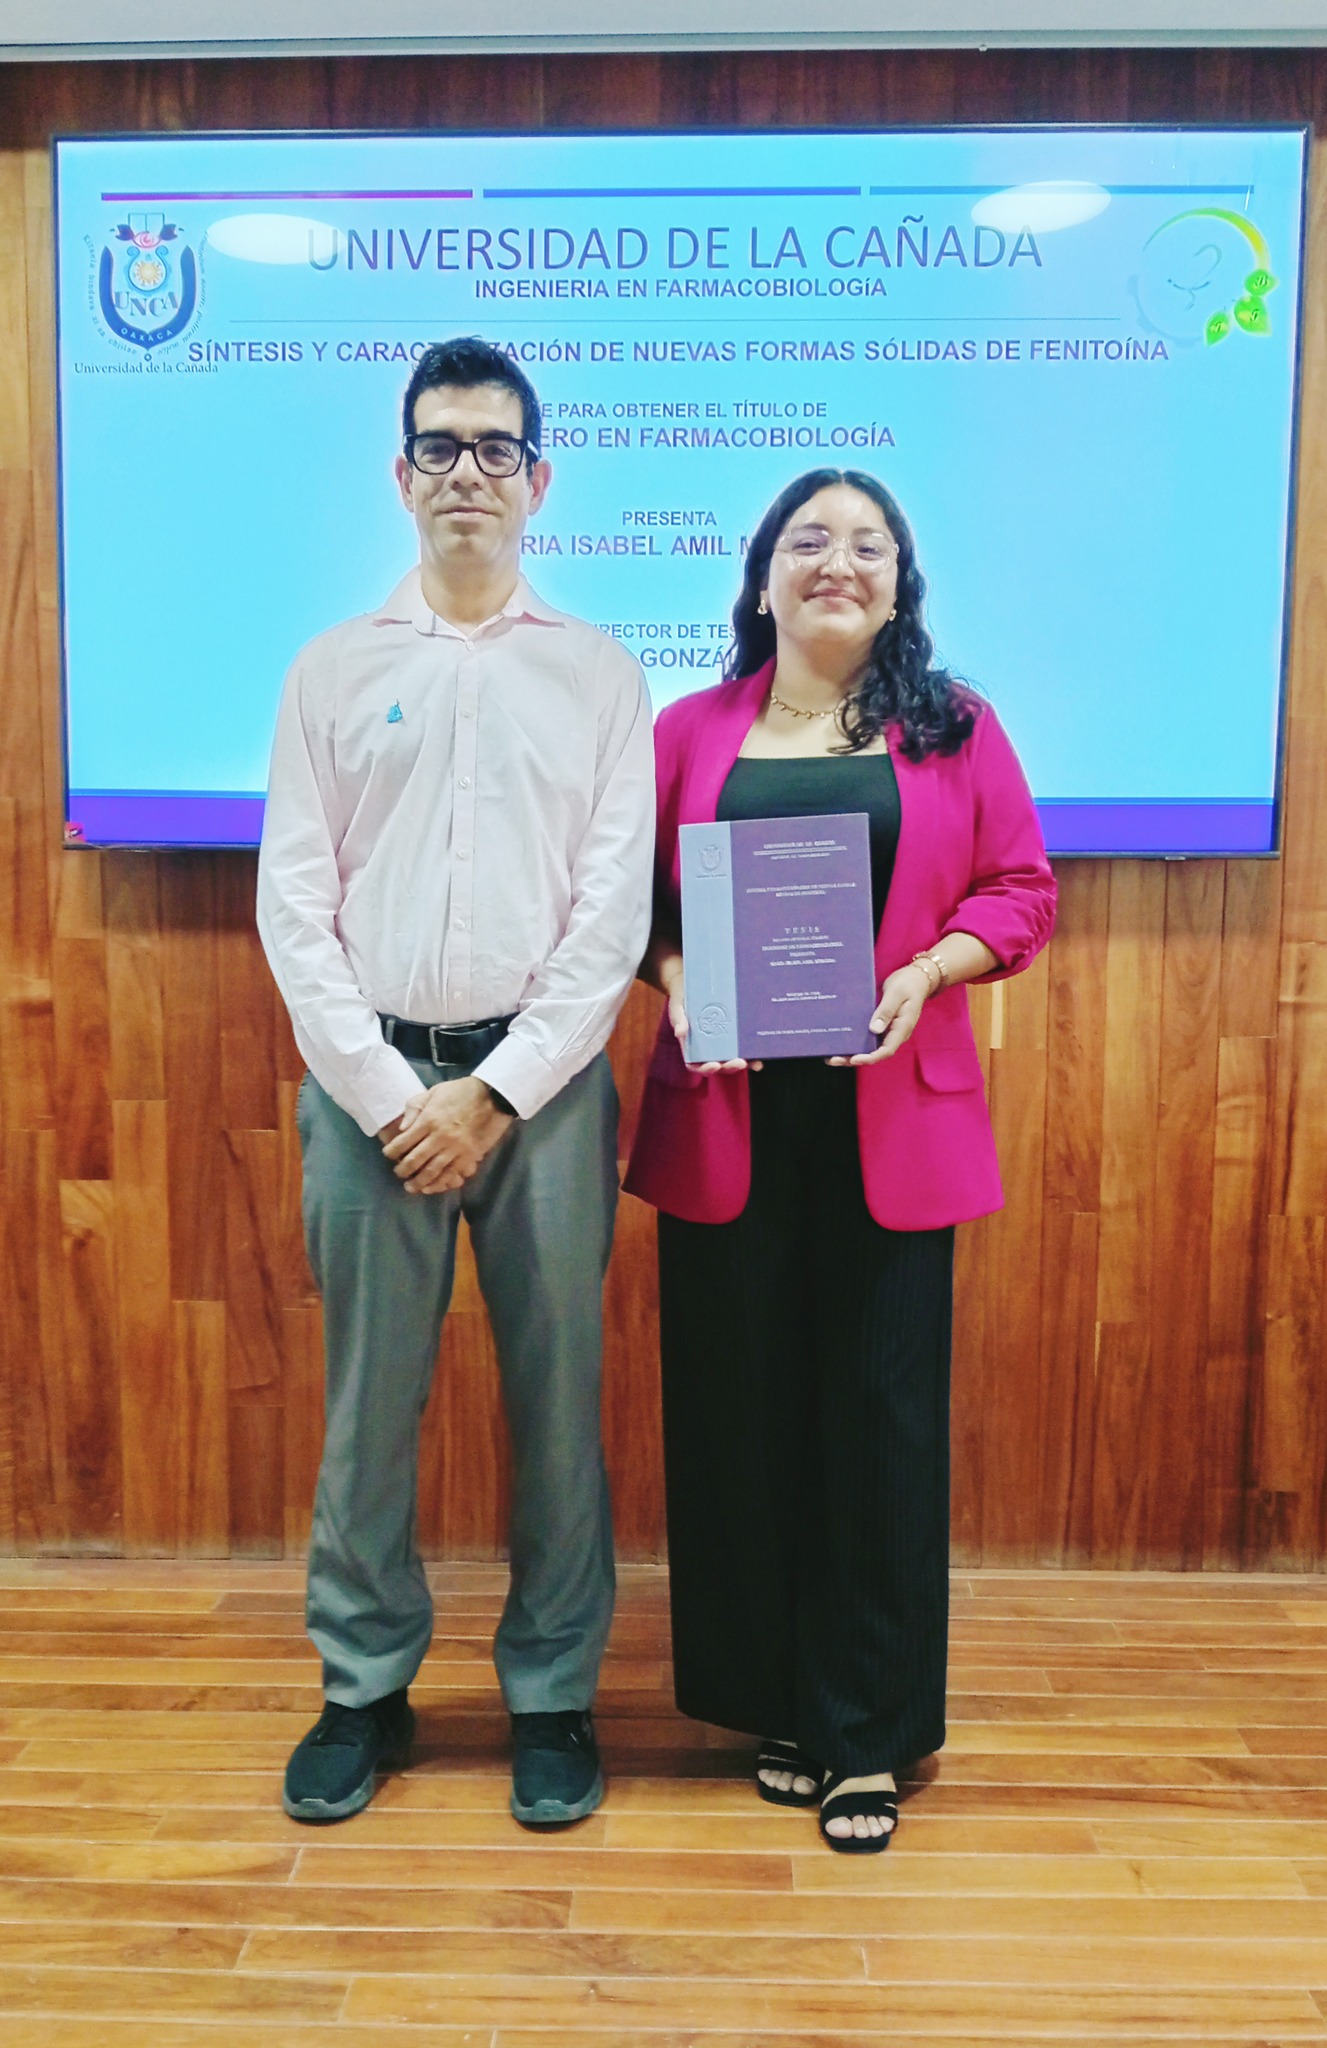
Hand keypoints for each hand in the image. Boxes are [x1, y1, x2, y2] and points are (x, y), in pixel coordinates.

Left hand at [378, 1077, 512, 1194]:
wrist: (493, 1096)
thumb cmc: (461, 1092)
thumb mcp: (434, 1091)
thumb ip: (415, 1107)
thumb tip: (401, 1128)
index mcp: (429, 1119)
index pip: (403, 1142)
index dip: (392, 1151)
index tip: (388, 1155)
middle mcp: (440, 1137)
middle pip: (415, 1160)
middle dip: (403, 1170)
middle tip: (398, 1173)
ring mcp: (456, 1148)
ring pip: (432, 1171)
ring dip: (418, 1182)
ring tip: (410, 1187)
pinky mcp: (469, 1156)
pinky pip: (452, 1174)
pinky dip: (439, 1183)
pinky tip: (431, 1188)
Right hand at [665, 962, 761, 1075]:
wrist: (693, 984)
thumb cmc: (682, 998)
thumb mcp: (676, 1006)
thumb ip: (678, 1018)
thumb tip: (680, 1032)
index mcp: (692, 1047)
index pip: (697, 1065)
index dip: (705, 1069)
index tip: (714, 1065)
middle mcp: (708, 1048)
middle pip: (719, 1065)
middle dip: (729, 1067)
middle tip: (739, 1062)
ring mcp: (722, 1042)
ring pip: (732, 1059)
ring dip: (744, 1063)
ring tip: (754, 1062)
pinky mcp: (733, 1034)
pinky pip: (742, 1046)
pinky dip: (751, 1054)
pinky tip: (760, 1055)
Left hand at [827, 963, 930, 1066]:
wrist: (916, 978)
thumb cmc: (908, 983)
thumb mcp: (896, 993)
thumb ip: (886, 1011)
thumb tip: (874, 1029)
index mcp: (902, 1029)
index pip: (886, 1050)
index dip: (870, 1057)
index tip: (854, 1059)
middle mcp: (895, 1034)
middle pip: (875, 1053)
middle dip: (854, 1058)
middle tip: (834, 1059)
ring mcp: (888, 1031)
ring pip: (870, 1047)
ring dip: (852, 1052)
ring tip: (832, 1055)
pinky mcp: (882, 1026)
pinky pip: (868, 1038)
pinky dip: (855, 1041)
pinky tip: (841, 1041)